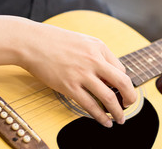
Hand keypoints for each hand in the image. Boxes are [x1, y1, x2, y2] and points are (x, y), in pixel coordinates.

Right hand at [20, 22, 136, 127]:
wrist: (31, 42)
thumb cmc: (55, 41)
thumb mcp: (83, 41)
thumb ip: (97, 55)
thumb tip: (108, 74)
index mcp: (99, 47)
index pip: (121, 69)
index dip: (123, 83)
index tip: (121, 91)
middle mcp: (94, 60)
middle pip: (123, 83)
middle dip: (130, 98)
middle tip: (129, 105)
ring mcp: (82, 74)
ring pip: (109, 98)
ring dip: (118, 111)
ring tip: (120, 119)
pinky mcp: (69, 86)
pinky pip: (90, 105)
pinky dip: (100, 116)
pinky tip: (105, 121)